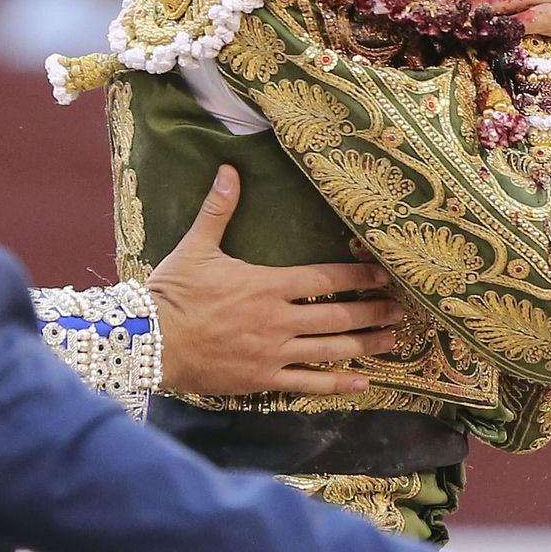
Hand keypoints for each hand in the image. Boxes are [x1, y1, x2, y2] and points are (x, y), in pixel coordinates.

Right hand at [146, 166, 400, 395]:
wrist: (149, 342)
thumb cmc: (173, 293)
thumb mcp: (196, 247)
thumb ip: (218, 210)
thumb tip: (228, 169)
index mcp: (268, 284)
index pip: (326, 277)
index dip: (359, 275)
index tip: (384, 274)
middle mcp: (278, 319)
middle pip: (338, 315)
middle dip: (372, 311)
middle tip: (401, 310)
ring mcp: (273, 352)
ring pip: (331, 349)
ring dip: (365, 344)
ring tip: (392, 341)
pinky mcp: (264, 379)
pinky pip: (309, 382)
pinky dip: (339, 382)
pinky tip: (363, 381)